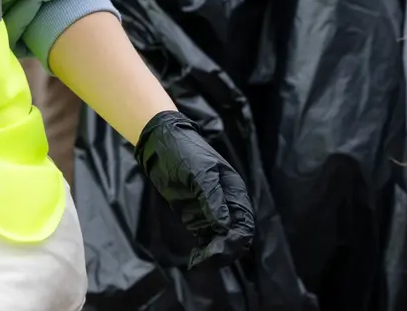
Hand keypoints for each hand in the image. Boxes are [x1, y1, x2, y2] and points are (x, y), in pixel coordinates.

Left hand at [135, 111, 254, 267]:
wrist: (162, 145)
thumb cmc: (185, 153)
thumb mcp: (200, 173)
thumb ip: (212, 199)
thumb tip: (224, 227)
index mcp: (234, 192)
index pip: (244, 223)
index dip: (237, 239)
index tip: (222, 248)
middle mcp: (226, 205)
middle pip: (235, 236)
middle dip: (226, 250)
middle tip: (208, 258)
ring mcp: (211, 212)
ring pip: (221, 241)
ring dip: (214, 254)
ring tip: (199, 261)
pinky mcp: (196, 218)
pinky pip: (205, 240)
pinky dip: (204, 252)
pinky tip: (195, 258)